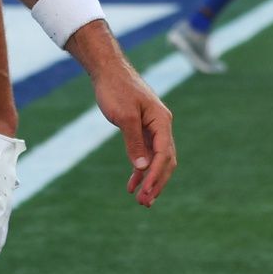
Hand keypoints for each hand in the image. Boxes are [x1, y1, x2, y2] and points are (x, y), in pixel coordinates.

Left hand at [91, 63, 175, 206]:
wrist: (107, 70)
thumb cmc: (116, 89)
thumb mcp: (124, 116)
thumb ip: (133, 142)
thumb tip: (142, 168)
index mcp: (162, 122)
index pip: (164, 155)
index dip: (156, 175)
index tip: (146, 192)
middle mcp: (161, 126)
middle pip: (165, 161)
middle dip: (156, 183)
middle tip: (145, 203)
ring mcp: (152, 128)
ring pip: (156, 160)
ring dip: (149, 180)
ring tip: (141, 200)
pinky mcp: (141, 129)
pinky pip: (145, 153)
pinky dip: (139, 169)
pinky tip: (132, 183)